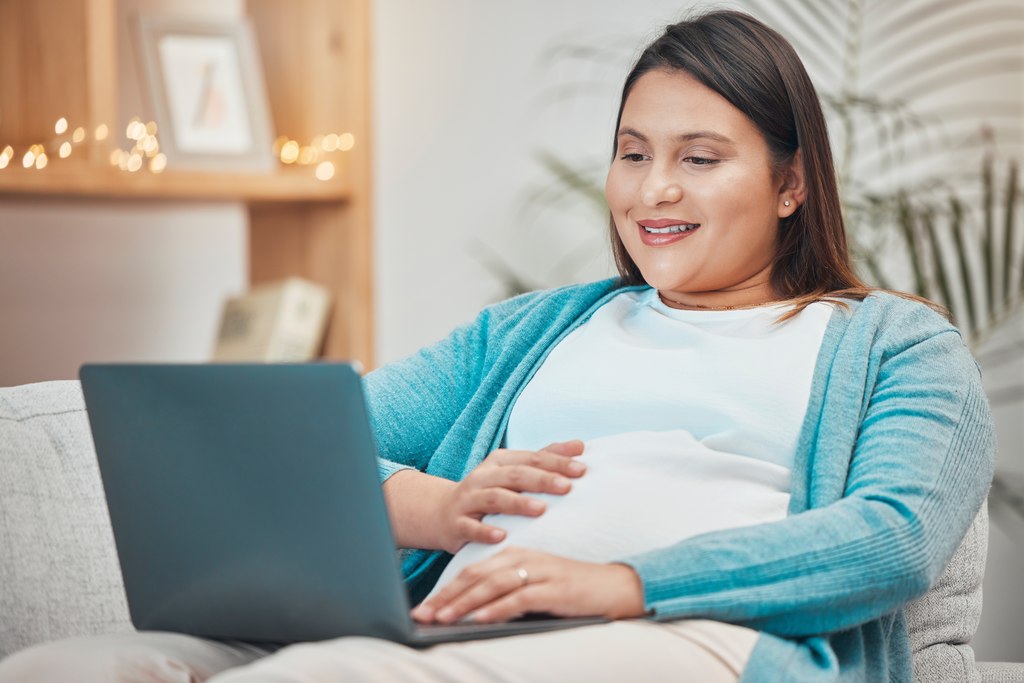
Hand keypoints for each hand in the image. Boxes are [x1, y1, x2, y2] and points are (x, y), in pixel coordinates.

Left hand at [411, 546, 646, 624]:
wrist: (616, 587)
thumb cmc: (573, 589)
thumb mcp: (536, 583)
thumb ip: (508, 589)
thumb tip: (473, 610)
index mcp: (517, 555)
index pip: (473, 571)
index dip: (446, 589)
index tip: (424, 607)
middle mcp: (525, 559)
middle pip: (477, 576)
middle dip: (446, 596)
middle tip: (422, 614)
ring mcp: (540, 573)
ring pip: (493, 586)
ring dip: (464, 603)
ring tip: (442, 617)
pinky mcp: (554, 589)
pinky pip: (520, 598)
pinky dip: (497, 608)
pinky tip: (480, 618)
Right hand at [433, 441, 586, 553]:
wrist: (441, 512)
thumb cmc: (488, 491)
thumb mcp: (513, 471)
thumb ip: (545, 458)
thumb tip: (580, 445)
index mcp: (499, 461)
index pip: (531, 459)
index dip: (556, 462)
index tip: (582, 470)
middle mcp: (483, 477)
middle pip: (515, 475)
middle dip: (542, 480)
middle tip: (567, 487)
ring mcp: (468, 500)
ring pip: (494, 498)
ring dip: (518, 504)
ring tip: (541, 510)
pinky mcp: (457, 524)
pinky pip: (471, 528)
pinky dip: (485, 532)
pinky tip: (502, 536)